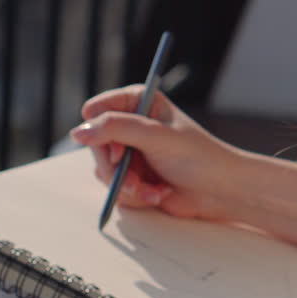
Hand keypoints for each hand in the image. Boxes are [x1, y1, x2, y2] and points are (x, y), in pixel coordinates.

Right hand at [70, 85, 241, 222]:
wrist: (220, 191)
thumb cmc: (197, 156)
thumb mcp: (155, 136)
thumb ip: (115, 129)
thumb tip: (77, 132)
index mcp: (138, 101)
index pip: (96, 109)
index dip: (101, 131)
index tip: (120, 150)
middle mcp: (130, 124)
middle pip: (95, 145)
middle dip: (117, 168)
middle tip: (135, 178)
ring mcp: (130, 152)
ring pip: (103, 171)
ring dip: (128, 186)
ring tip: (154, 189)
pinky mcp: (133, 176)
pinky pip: (115, 189)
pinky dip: (136, 196)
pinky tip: (158, 194)